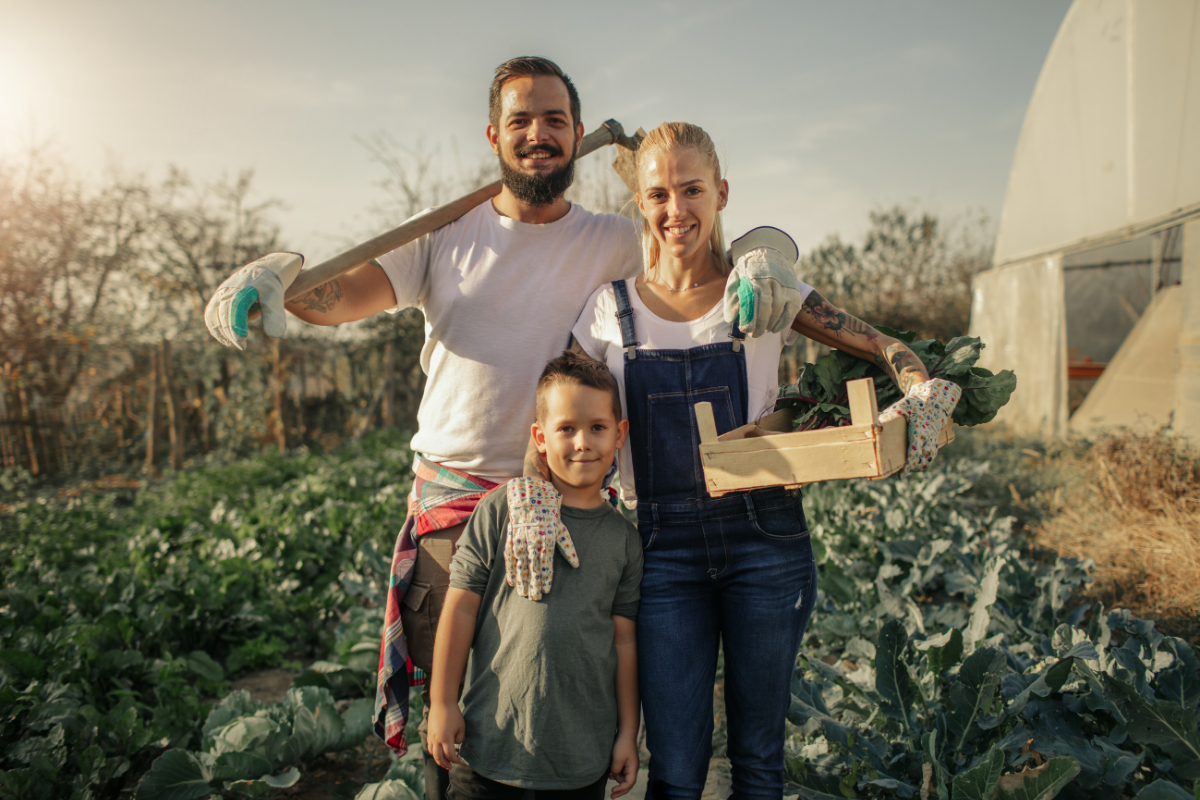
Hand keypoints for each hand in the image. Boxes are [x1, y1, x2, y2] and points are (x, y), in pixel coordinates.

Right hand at [204, 252, 303, 349]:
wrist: (263, 271)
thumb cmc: (270, 286)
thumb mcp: (276, 298)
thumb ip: (274, 315)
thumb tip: (274, 336)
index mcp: (243, 289)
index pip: (236, 309)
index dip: (236, 327)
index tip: (242, 342)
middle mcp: (228, 290)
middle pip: (224, 314)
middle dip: (231, 333)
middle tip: (242, 347)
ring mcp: (221, 293)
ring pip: (213, 315)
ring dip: (220, 331)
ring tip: (231, 344)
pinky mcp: (218, 297)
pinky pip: (211, 313)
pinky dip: (214, 326)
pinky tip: (223, 338)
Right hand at [427, 701, 464, 769]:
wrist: (442, 703)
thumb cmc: (454, 714)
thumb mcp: (461, 727)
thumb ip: (459, 739)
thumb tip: (455, 745)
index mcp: (446, 738)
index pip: (450, 755)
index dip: (455, 760)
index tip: (459, 761)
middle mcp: (436, 739)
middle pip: (439, 757)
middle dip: (445, 764)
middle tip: (450, 767)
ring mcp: (431, 737)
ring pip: (432, 753)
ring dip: (438, 759)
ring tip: (444, 762)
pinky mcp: (429, 733)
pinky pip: (430, 747)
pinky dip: (434, 752)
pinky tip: (439, 753)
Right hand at [504, 478, 579, 601]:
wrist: (530, 496)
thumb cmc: (548, 514)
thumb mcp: (560, 529)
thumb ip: (567, 548)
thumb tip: (577, 565)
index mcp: (546, 540)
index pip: (546, 564)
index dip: (546, 578)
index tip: (546, 591)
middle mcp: (533, 542)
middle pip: (533, 568)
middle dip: (534, 584)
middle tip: (535, 599)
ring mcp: (520, 540)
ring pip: (520, 565)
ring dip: (522, 581)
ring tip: (523, 595)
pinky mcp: (511, 538)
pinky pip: (509, 558)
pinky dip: (510, 571)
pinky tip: (511, 583)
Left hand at [609, 735, 638, 797]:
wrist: (625, 733)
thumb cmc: (622, 745)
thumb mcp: (617, 759)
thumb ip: (616, 770)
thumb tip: (614, 775)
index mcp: (633, 768)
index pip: (629, 783)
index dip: (621, 789)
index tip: (612, 790)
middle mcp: (633, 768)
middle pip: (628, 783)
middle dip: (620, 791)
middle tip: (611, 796)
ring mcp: (630, 765)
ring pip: (624, 778)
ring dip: (617, 781)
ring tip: (609, 779)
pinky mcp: (626, 762)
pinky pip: (622, 772)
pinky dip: (617, 775)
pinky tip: (611, 776)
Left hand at [723, 227, 800, 337]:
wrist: (770, 251)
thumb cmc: (749, 270)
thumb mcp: (736, 279)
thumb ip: (731, 299)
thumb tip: (729, 319)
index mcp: (753, 280)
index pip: (751, 306)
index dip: (748, 321)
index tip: (745, 329)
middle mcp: (770, 283)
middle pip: (765, 312)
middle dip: (759, 327)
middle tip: (754, 335)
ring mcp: (784, 286)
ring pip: (778, 312)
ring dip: (770, 326)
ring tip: (763, 331)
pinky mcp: (794, 290)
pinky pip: (791, 311)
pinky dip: (783, 323)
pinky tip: (775, 328)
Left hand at [878, 378, 960, 474]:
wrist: (935, 402)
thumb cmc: (915, 405)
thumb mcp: (902, 406)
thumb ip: (890, 414)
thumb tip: (877, 422)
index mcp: (919, 432)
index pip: (914, 453)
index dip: (908, 465)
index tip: (901, 474)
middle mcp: (928, 440)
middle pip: (920, 461)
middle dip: (909, 469)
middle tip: (897, 474)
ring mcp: (932, 443)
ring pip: (926, 462)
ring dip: (916, 468)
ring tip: (904, 470)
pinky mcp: (934, 444)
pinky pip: (929, 459)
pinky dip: (921, 464)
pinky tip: (911, 466)